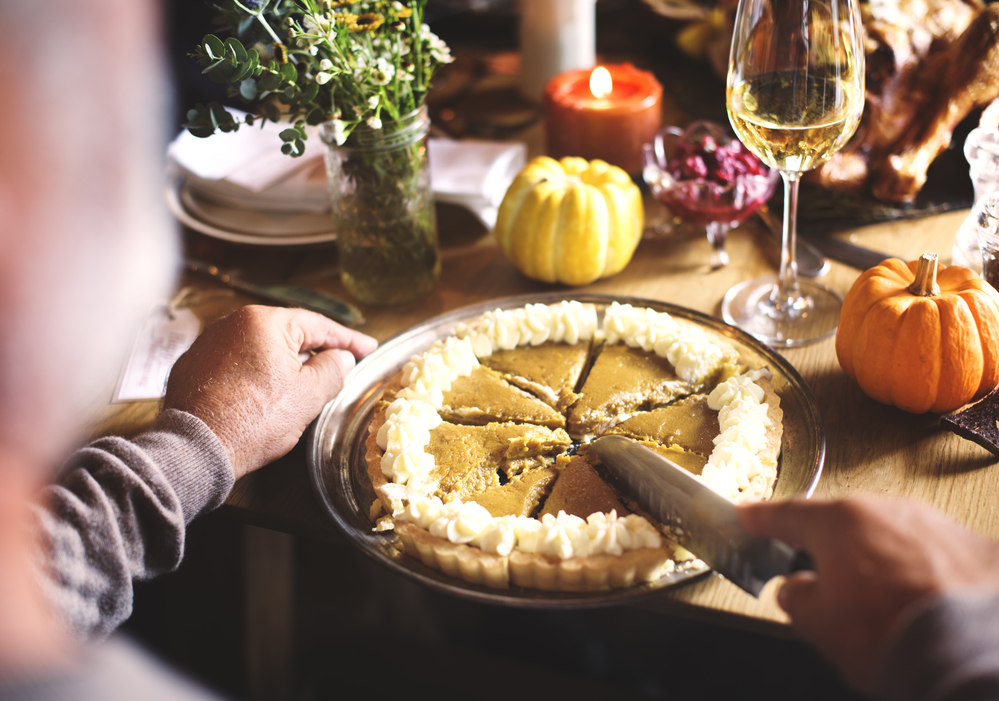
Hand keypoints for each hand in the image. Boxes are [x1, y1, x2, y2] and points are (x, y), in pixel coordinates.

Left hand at [163, 305, 377, 479]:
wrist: (197, 450)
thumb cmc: (254, 421)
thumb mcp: (309, 396)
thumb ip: (333, 370)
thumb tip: (341, 358)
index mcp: (265, 322)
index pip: (318, 325)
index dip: (348, 339)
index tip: (368, 348)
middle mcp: (232, 322)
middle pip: (287, 333)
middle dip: (315, 350)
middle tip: (340, 364)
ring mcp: (208, 343)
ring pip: (260, 347)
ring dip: (283, 362)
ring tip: (303, 382)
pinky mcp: (193, 365)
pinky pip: (235, 361)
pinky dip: (254, 372)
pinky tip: (264, 391)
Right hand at [738, 496, 998, 692]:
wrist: (976, 653)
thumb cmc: (895, 634)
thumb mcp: (818, 625)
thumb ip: (796, 598)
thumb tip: (797, 590)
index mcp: (838, 522)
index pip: (786, 515)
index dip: (760, 518)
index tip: (748, 516)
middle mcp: (886, 511)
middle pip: (844, 526)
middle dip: (831, 552)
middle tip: (824, 585)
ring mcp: (933, 524)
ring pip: (890, 538)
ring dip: (880, 563)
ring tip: (884, 606)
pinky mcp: (973, 546)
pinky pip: (931, 556)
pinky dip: (922, 575)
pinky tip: (921, 605)